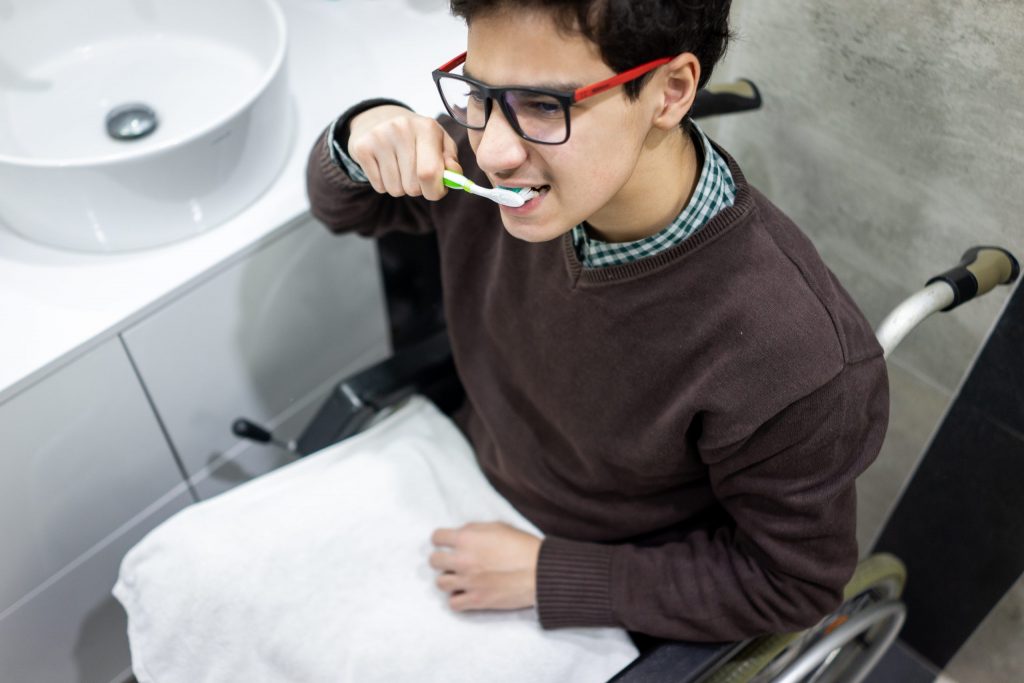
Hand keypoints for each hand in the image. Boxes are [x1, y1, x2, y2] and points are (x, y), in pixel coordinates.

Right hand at [347, 105, 462, 200]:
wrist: (379, 119)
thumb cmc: (417, 138)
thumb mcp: (439, 142)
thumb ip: (451, 161)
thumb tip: (454, 176)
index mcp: (427, 127)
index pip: (430, 173)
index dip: (435, 190)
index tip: (435, 190)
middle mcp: (402, 128)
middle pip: (412, 186)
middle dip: (417, 189)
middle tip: (413, 174)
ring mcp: (379, 137)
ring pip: (395, 190)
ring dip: (400, 187)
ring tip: (399, 168)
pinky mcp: (362, 147)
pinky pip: (379, 187)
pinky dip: (384, 185)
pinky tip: (384, 167)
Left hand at [429, 522, 541, 611]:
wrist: (540, 571)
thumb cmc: (523, 546)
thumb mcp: (499, 527)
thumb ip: (475, 530)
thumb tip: (462, 534)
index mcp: (467, 538)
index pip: (436, 537)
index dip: (442, 540)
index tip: (447, 544)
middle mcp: (462, 559)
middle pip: (434, 561)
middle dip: (442, 560)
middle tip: (454, 562)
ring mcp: (468, 581)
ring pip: (440, 583)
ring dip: (449, 580)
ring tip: (460, 579)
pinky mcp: (476, 600)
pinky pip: (452, 604)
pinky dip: (457, 599)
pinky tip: (466, 593)